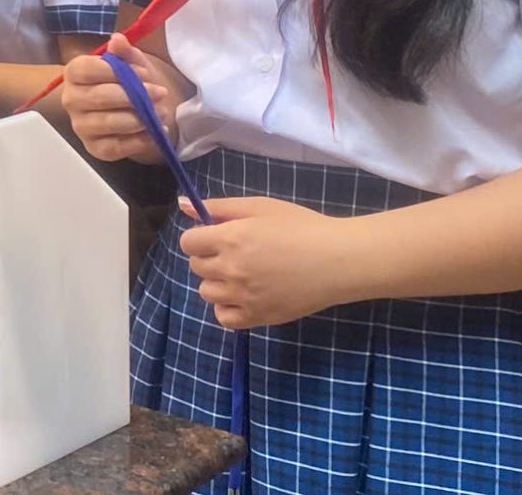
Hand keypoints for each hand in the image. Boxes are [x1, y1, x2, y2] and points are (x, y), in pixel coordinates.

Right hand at [60, 34, 182, 163]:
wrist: (132, 108)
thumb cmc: (129, 82)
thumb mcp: (131, 63)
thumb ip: (124, 52)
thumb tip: (118, 40)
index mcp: (75, 73)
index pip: (89, 70)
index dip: (120, 72)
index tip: (145, 74)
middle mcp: (71, 100)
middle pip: (101, 97)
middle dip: (135, 96)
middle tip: (160, 94)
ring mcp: (80, 126)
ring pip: (109, 123)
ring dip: (140, 118)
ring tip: (160, 112)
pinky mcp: (94, 148)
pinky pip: (116, 148)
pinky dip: (139, 141)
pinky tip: (155, 131)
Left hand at [177, 196, 360, 328]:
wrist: (339, 260)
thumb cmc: (302, 227)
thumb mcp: (260, 206)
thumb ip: (219, 207)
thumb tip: (182, 204)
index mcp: (230, 239)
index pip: (189, 243)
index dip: (200, 238)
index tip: (218, 236)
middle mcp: (231, 269)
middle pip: (197, 267)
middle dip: (209, 258)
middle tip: (236, 252)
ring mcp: (243, 296)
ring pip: (207, 292)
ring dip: (217, 282)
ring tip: (243, 274)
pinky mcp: (258, 317)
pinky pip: (224, 318)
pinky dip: (227, 308)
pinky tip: (244, 296)